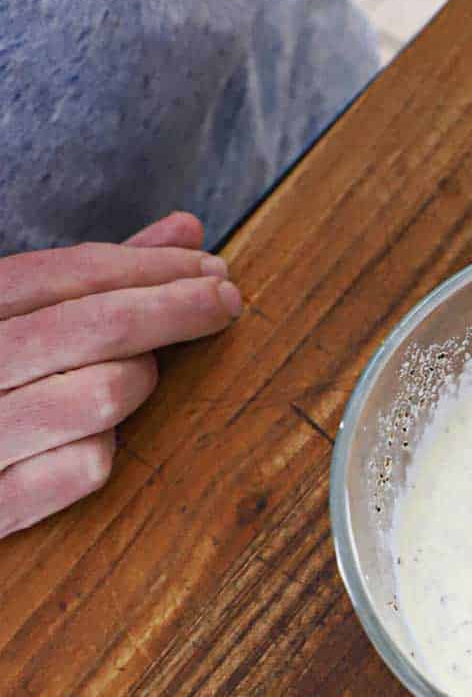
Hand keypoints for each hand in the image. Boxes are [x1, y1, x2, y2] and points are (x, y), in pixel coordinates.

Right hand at [0, 213, 241, 538]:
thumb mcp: (13, 317)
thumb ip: (94, 275)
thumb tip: (186, 229)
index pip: (66, 273)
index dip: (150, 266)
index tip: (211, 268)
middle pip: (97, 327)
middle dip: (176, 308)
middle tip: (226, 301)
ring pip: (102, 395)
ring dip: (140, 379)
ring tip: (142, 373)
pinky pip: (86, 468)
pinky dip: (109, 448)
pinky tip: (106, 436)